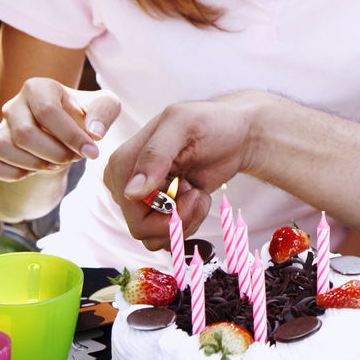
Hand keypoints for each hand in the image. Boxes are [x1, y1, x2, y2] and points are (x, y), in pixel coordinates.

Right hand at [0, 79, 119, 180]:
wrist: (67, 128)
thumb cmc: (87, 114)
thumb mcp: (105, 106)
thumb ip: (104, 113)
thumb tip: (94, 133)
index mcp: (39, 87)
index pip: (47, 112)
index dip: (71, 136)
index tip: (92, 152)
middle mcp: (14, 104)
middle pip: (24, 133)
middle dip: (55, 153)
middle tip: (75, 158)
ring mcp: (0, 126)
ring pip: (1, 147)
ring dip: (34, 164)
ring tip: (58, 163)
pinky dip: (13, 173)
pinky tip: (36, 170)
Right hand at [103, 92, 262, 250]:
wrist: (237, 133)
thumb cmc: (211, 122)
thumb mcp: (184, 125)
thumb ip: (156, 154)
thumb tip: (131, 192)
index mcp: (122, 164)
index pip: (131, 211)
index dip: (166, 209)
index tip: (188, 186)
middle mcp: (126, 185)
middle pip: (142, 229)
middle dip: (178, 216)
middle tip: (196, 192)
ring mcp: (143, 200)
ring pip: (155, 238)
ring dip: (186, 220)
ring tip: (197, 192)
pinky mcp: (160, 209)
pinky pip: (167, 236)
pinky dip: (188, 224)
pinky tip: (197, 199)